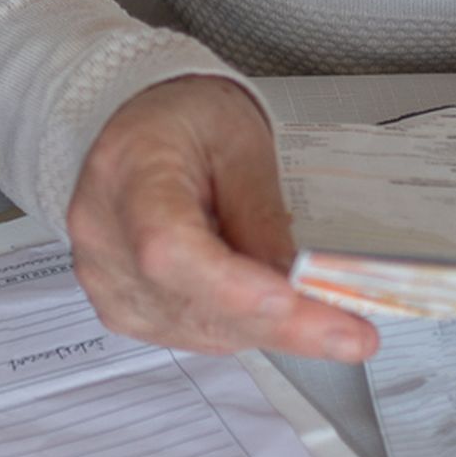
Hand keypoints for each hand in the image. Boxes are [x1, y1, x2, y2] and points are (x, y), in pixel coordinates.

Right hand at [65, 77, 377, 363]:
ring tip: (332, 321)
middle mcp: (103, 239)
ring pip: (198, 329)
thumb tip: (300, 282)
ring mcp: (107, 280)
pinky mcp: (124, 307)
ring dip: (269, 330)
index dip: (229, 285)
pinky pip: (193, 333)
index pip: (168, 246)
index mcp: (127, 175)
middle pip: (191, 301)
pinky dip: (244, 327)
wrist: (139, 129)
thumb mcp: (239, 142)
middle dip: (280, 324)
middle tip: (352, 333)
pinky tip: (279, 312)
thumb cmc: (186, 122)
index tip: (291, 300)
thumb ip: (263, 213)